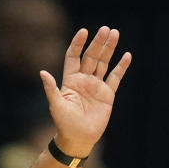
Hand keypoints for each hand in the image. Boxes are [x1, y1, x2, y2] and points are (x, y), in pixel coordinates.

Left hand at [39, 26, 131, 156]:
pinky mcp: (107, 94)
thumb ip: (51, 89)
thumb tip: (42, 72)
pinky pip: (115, 77)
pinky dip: (121, 67)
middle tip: (105, 29)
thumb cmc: (64, 123)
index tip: (83, 31)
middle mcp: (83, 80)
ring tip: (115, 33)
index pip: (73, 57)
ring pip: (103, 63)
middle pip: (91, 57)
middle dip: (97, 43)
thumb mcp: (56, 105)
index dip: (78, 44)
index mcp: (70, 80)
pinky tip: (126, 55)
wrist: (78, 138)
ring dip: (109, 49)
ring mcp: (96, 86)